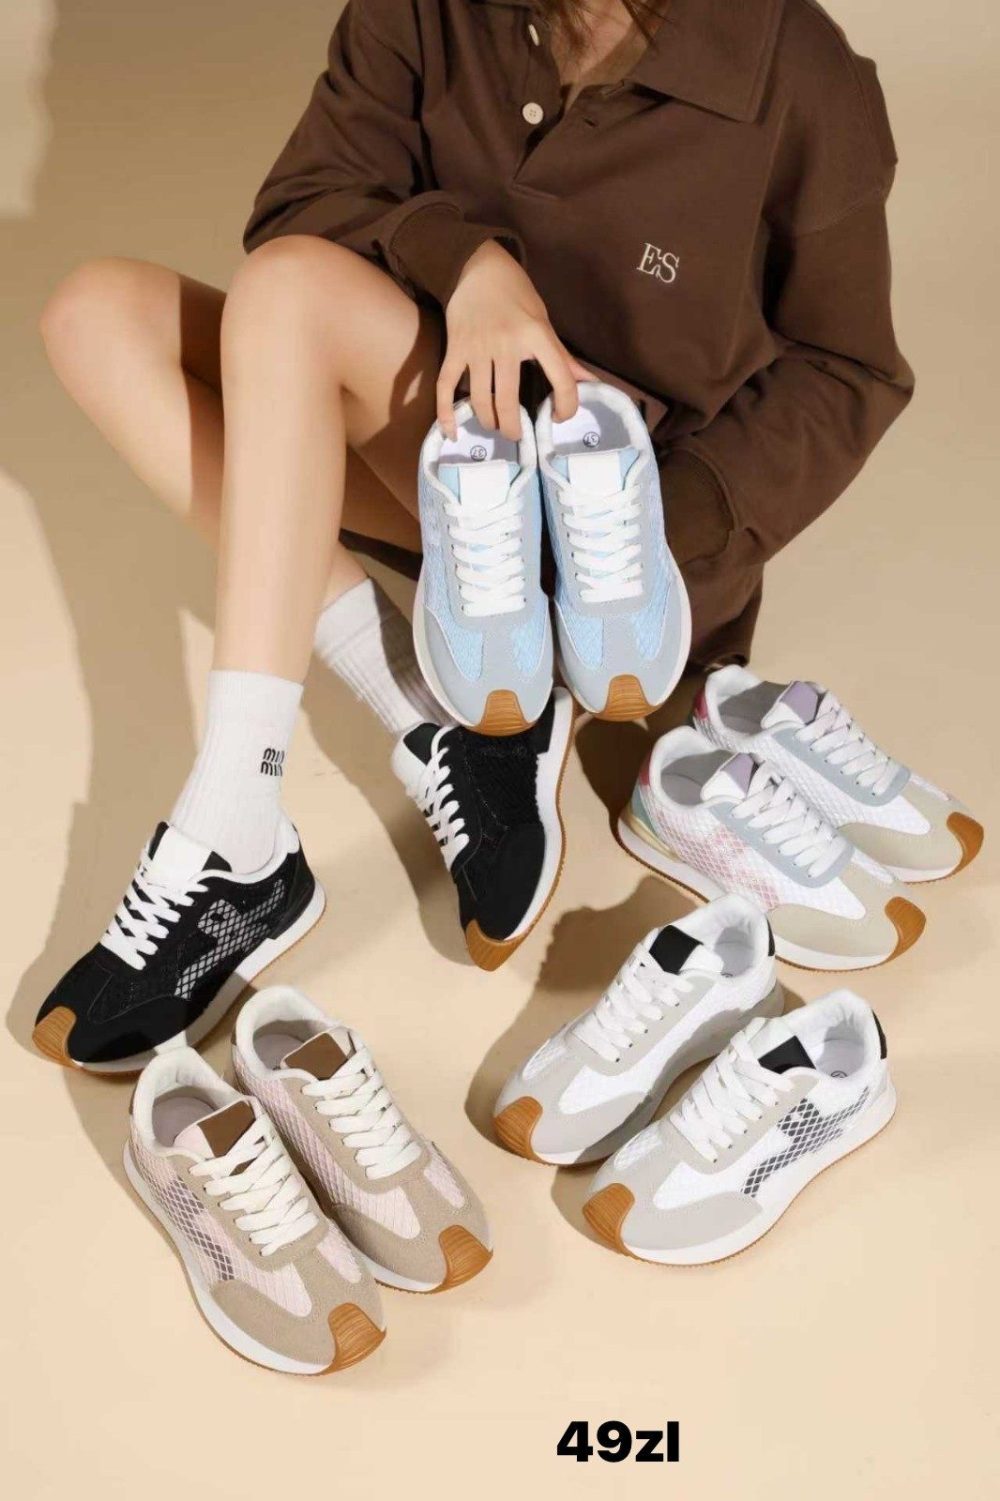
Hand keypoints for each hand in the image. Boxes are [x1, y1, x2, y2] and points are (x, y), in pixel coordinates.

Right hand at [437, 241, 591, 440]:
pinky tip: (453, 432)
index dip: (566, 407)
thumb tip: (590, 383)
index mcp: (536, 335)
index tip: (559, 415)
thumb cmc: (516, 294)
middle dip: (513, 428)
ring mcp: (477, 349)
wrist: (476, 267)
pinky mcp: (455, 350)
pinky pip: (446, 387)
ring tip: (496, 425)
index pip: (561, 381)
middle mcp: (506, 344)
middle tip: (516, 433)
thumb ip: (562, 357)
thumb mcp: (543, 321)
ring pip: (480, 401)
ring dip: (489, 421)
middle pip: (508, 403)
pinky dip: (447, 413)